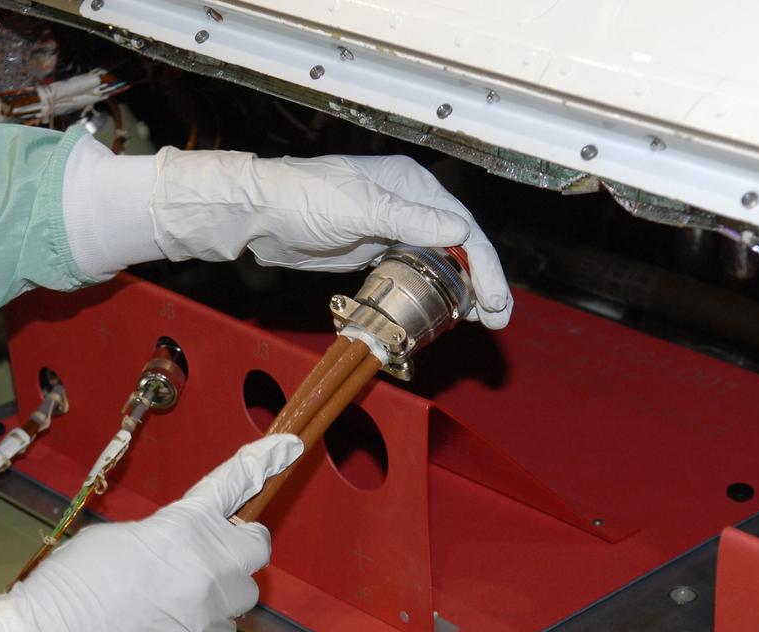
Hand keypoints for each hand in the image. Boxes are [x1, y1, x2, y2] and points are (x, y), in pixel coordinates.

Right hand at [0, 434, 302, 631]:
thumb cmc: (71, 584)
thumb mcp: (119, 538)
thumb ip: (166, 536)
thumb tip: (181, 551)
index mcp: (184, 527)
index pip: (232, 484)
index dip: (261, 461)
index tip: (289, 444)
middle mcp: (209, 570)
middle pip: (255, 550)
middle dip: (235, 547)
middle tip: (206, 551)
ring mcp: (208, 615)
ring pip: (238, 598)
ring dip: (217, 592)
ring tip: (170, 596)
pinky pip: (215, 631)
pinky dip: (198, 625)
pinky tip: (159, 626)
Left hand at [150, 148, 511, 327]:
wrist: (261, 215)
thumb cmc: (303, 197)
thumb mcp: (359, 208)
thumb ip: (408, 220)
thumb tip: (458, 229)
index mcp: (411, 186)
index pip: (461, 226)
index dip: (482, 263)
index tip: (495, 297)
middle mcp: (408, 205)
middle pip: (457, 246)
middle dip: (481, 282)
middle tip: (498, 317)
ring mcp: (391, 230)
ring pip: (439, 263)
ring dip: (461, 290)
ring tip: (482, 319)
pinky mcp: (374, 252)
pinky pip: (414, 274)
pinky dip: (432, 292)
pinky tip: (445, 311)